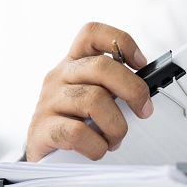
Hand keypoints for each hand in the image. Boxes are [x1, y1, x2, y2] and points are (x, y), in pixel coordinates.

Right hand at [27, 22, 152, 161]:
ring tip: (116, 138)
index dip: (122, 41)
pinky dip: (97, 145)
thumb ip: (114, 86)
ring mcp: (48, 100)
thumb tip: (146, 93)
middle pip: (102, 66)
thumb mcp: (94, 96)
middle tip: (143, 110)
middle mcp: (59, 75)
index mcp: (75, 63)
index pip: (92, 33)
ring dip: (116, 125)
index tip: (140, 64)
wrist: (43, 154)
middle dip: (133, 90)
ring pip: (94, 100)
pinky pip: (78, 132)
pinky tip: (98, 149)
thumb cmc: (75, 122)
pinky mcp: (41, 128)